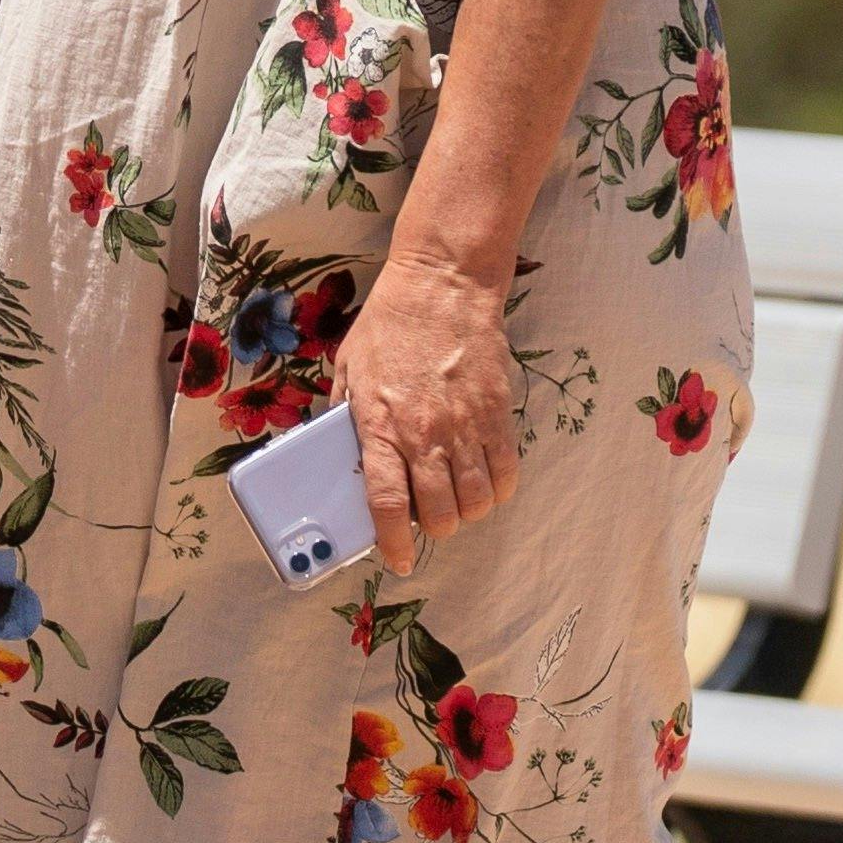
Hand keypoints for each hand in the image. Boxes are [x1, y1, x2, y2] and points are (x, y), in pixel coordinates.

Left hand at [342, 249, 525, 583]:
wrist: (443, 285)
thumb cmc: (390, 324)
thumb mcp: (349, 367)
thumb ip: (342, 414)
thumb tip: (335, 452)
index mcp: (380, 424)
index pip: (386, 502)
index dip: (393, 542)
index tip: (396, 558)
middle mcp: (425, 433)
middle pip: (439, 514)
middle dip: (434, 529)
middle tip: (427, 518)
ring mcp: (465, 425)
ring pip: (477, 501)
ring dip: (466, 512)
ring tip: (456, 500)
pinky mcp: (497, 413)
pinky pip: (507, 473)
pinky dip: (498, 489)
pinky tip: (485, 482)